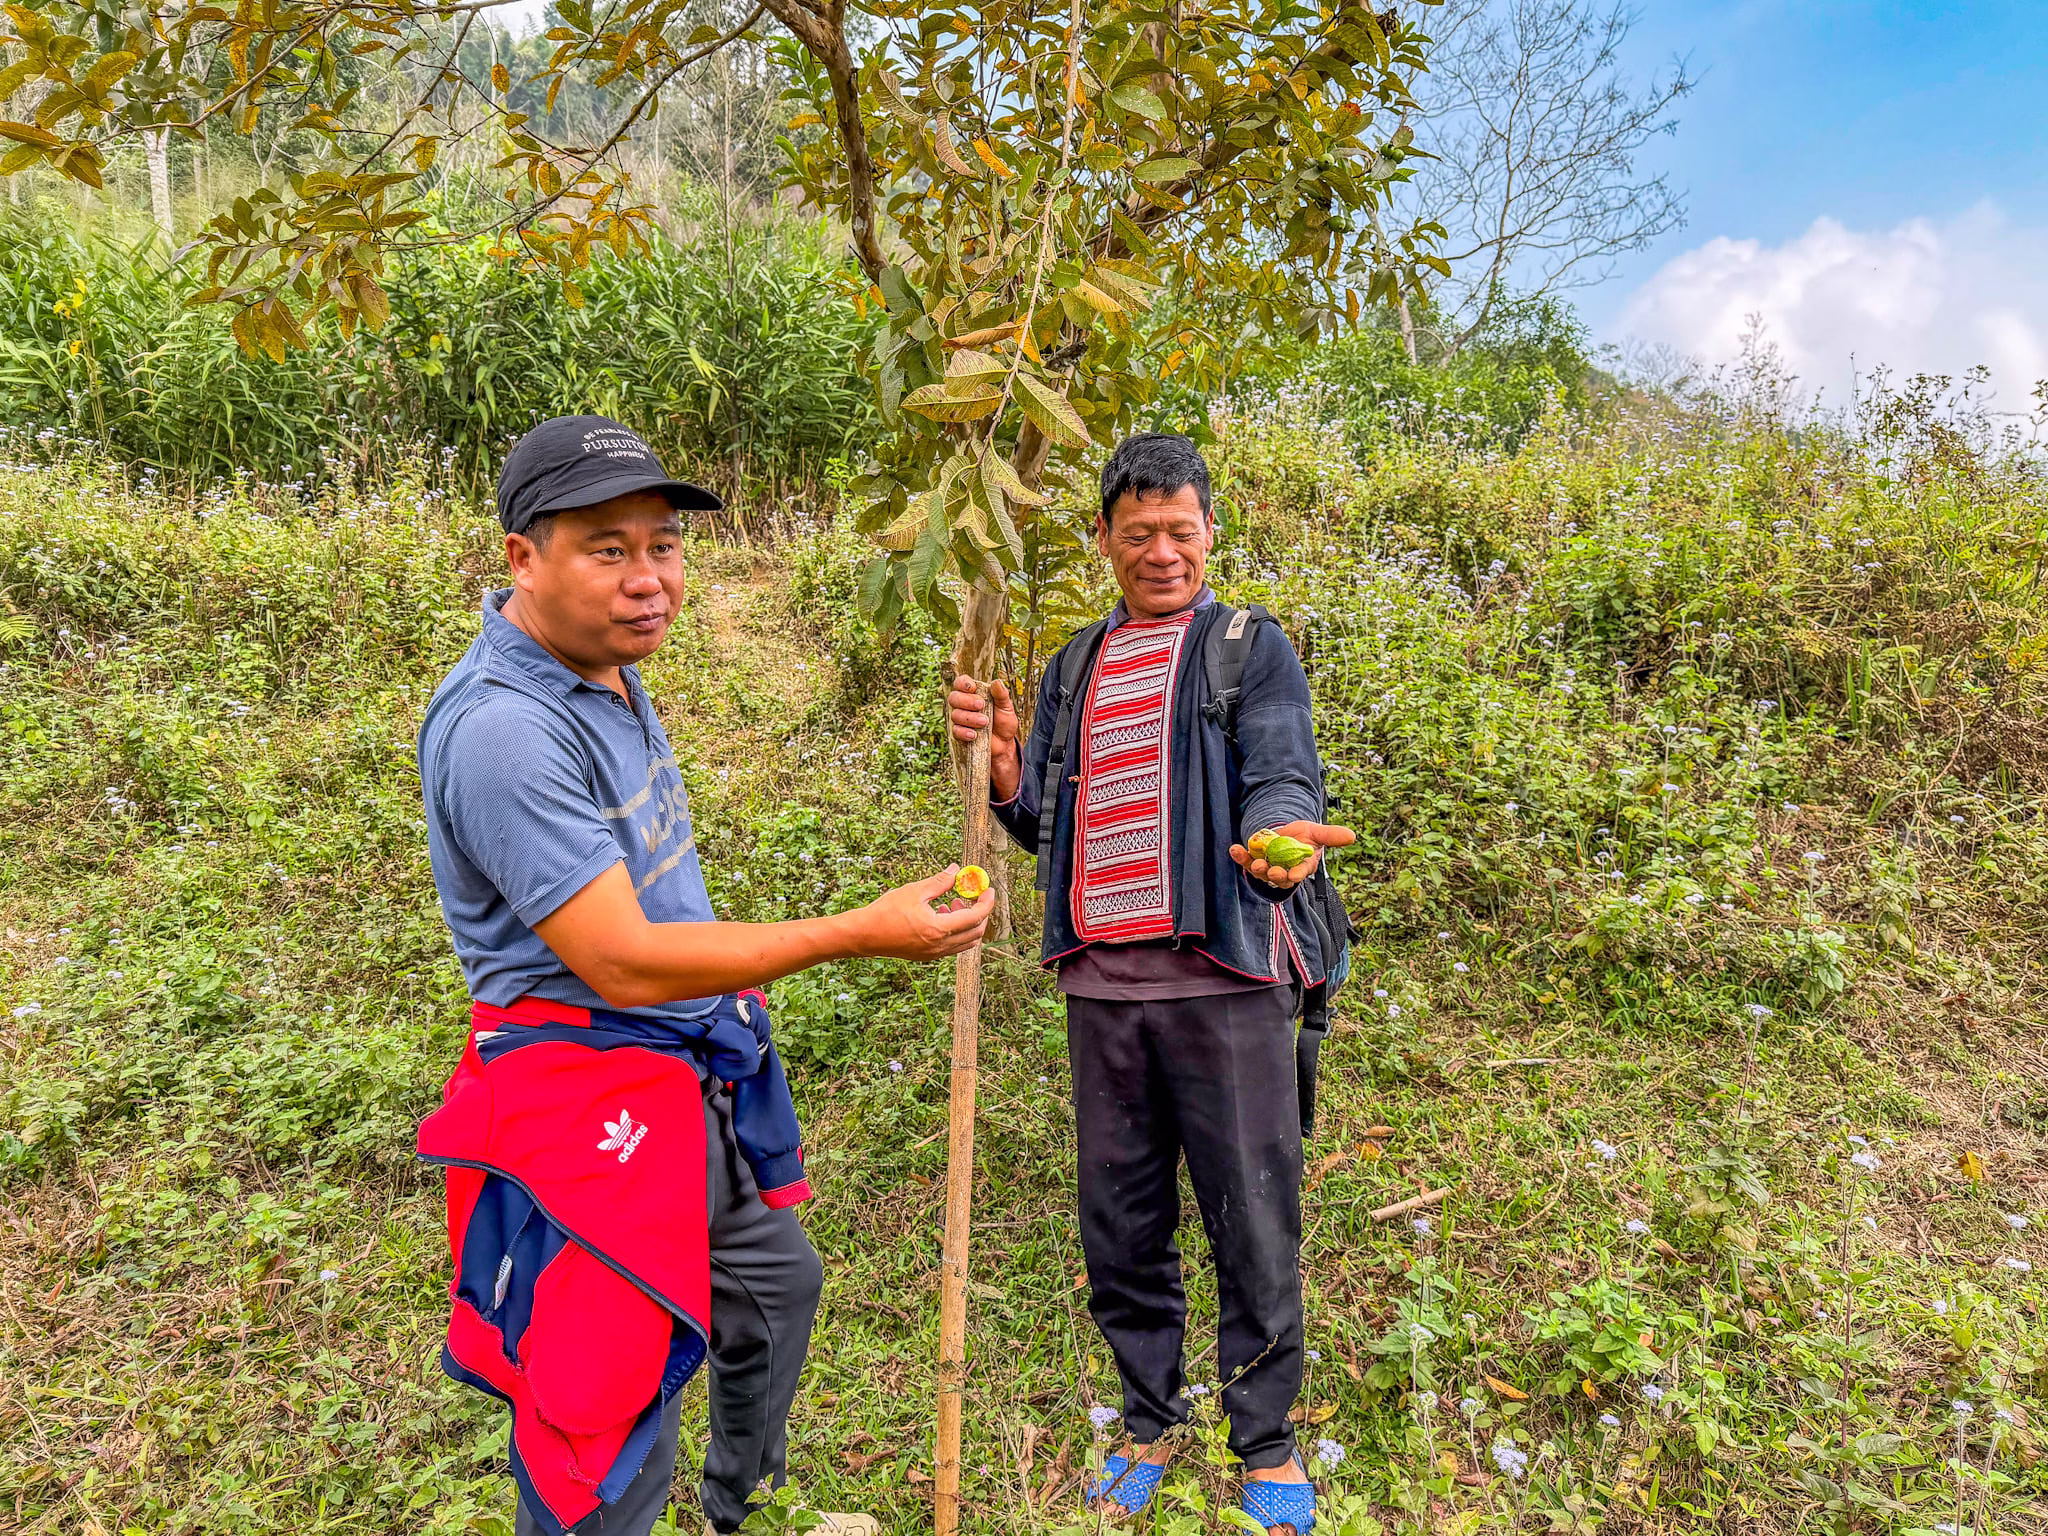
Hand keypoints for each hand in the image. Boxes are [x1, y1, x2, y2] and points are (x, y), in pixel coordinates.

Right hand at [855, 866, 994, 958]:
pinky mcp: (926, 956)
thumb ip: (940, 882)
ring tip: (952, 903)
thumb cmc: (885, 912)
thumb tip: (956, 870)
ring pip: (965, 942)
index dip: (986, 903)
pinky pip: (951, 946)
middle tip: (972, 897)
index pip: (975, 918)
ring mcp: (933, 954)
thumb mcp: (914, 891)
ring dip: (967, 923)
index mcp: (939, 929)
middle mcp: (940, 946)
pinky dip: (955, 931)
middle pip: (975, 933)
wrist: (864, 935)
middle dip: (979, 914)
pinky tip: (939, 915)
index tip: (988, 891)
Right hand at [947, 674, 1021, 801]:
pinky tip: (974, 734)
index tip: (972, 688)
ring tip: (985, 722)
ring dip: (970, 718)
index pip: (960, 683)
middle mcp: (964, 705)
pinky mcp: (960, 733)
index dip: (962, 683)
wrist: (1004, 744)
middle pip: (954, 697)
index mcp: (974, 694)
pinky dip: (965, 732)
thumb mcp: (1006, 707)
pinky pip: (955, 730)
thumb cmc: (1004, 722)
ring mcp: (961, 719)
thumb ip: (1001, 695)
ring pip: (955, 714)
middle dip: (966, 701)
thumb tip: (997, 681)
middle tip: (981, 705)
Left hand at [1229, 820, 1356, 890]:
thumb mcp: (1317, 832)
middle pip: (1280, 877)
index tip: (1295, 874)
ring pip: (1261, 872)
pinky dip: (1239, 856)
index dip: (1298, 874)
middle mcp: (1285, 870)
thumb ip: (1331, 836)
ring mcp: (1268, 866)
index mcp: (1302, 866)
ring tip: (1252, 860)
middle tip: (1272, 870)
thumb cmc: (1305, 836)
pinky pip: (1245, 860)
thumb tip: (1352, 836)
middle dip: (1276, 875)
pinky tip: (1234, 849)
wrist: (1286, 833)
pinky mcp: (1254, 859)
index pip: (1301, 873)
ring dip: (1255, 867)